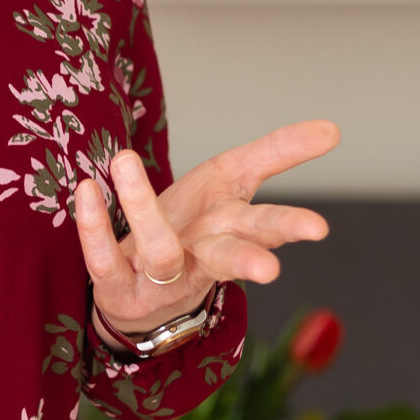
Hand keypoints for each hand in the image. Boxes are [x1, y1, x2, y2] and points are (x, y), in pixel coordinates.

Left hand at [73, 118, 339, 336]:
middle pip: (229, 257)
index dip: (288, 226)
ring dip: (142, 209)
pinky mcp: (117, 287)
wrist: (139, 291)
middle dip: (249, 261)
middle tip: (270, 271)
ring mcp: (159, 279)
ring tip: (124, 158)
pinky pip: (103, 258)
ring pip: (161, 252)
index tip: (318, 228)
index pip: (265, 227)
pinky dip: (94, 226)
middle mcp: (201, 259)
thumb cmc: (191, 228)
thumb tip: (334, 129)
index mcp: (232, 233)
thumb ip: (276, 154)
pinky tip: (85, 190)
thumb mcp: (231, 182)